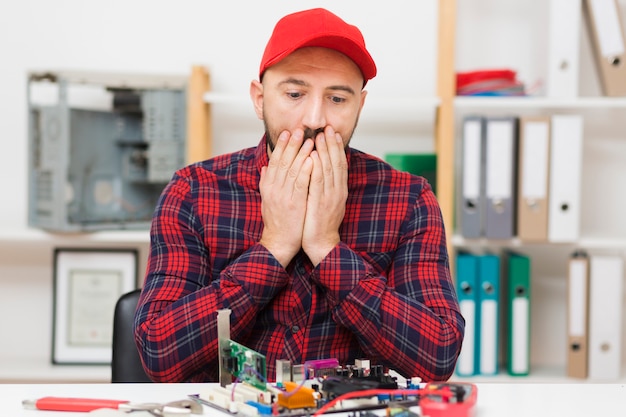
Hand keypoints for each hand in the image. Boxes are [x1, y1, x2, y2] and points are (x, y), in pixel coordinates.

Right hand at [259, 129, 313, 266]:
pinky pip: (301, 184)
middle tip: (299, 129)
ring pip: (293, 170)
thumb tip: (266, 167)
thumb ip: (266, 182)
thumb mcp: (268, 200)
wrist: (279, 242)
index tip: (288, 132)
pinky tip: (311, 159)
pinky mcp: (295, 204)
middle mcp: (274, 189)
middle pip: (284, 162)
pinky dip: (306, 170)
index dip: (281, 146)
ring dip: (302, 153)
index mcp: (269, 186)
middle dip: (292, 144)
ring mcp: (284, 196)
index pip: (275, 161)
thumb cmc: (277, 221)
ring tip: (310, 140)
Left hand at [302, 126, 347, 265]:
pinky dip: (317, 168)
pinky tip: (314, 156)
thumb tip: (319, 170)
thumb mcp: (324, 202)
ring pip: (328, 169)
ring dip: (325, 151)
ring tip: (320, 136)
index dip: (336, 148)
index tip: (333, 133)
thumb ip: (322, 186)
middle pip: (336, 163)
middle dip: (332, 144)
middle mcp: (337, 191)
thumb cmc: (319, 224)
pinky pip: (318, 182)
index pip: (339, 164)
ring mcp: (330, 197)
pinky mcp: (320, 203)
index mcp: (339, 191)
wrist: (321, 244)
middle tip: (328, 128)